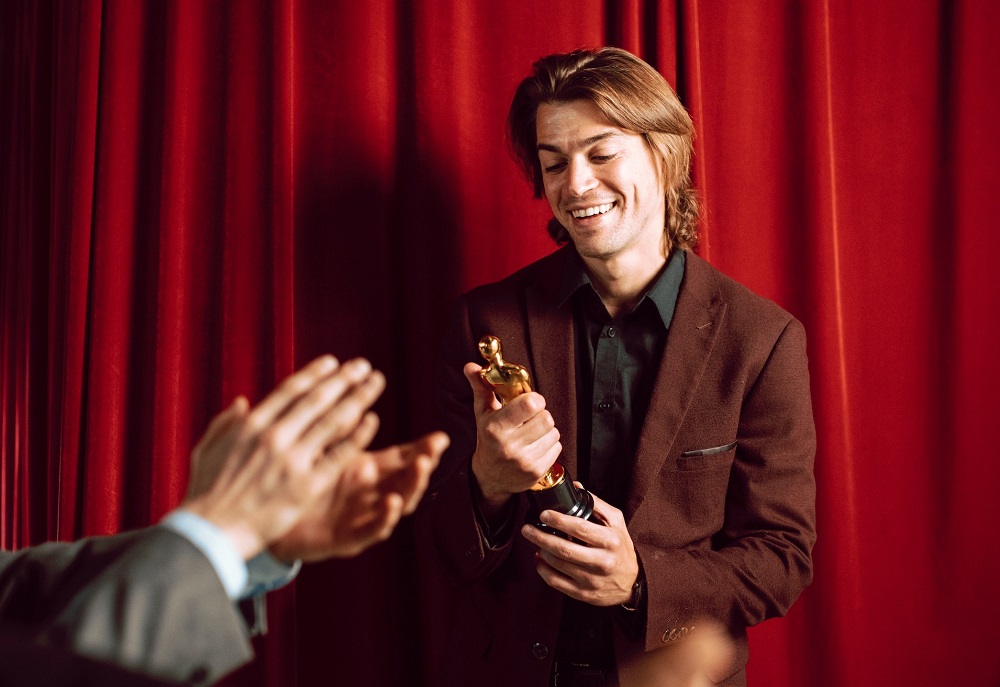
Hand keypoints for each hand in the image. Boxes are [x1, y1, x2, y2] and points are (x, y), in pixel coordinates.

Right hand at [182, 356, 384, 559]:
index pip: (290, 390)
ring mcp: (292, 460)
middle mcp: (274, 436)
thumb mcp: (207, 450)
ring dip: (358, 398)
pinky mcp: (307, 486)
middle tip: (364, 365)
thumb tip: (242, 401)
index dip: (314, 374)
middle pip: (317, 400)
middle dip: (344, 379)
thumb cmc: (205, 494)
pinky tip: (372, 421)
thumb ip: (225, 423)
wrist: (211, 533)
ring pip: (333, 422)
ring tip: (375, 383)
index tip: (333, 362)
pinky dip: (357, 436)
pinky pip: (338, 456)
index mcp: (251, 425)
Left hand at [269, 431, 449, 560]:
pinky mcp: (349, 538)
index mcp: (366, 471)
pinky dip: (385, 517)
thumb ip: (339, 431)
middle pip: (407, 479)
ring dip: (412, 486)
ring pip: (398, 504)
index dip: (422, 449)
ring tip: (421, 467)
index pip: (402, 458)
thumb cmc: (294, 482)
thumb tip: (355, 401)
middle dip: (424, 464)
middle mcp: (371, 494)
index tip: (441, 437)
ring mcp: (362, 516)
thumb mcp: (320, 451)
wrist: (267, 521)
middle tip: (433, 450)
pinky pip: (372, 529)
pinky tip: (392, 502)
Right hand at [464, 363, 560, 509]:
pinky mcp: (536, 472)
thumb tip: (471, 366)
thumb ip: (481, 387)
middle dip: (541, 415)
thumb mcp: (483, 413)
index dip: (535, 399)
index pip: (530, 404)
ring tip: (532, 433)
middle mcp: (509, 445)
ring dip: (546, 431)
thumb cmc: (488, 439)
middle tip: (530, 419)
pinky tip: (535, 446)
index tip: (529, 402)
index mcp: (495, 427)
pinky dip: (549, 444)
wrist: (489, 477)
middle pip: (546, 418)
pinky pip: (557, 448)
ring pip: (554, 433)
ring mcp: (524, 461)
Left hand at [520, 488, 638, 605]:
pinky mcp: (583, 594)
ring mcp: (591, 580)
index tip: (544, 514)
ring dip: (541, 551)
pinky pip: (556, 582)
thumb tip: (576, 487)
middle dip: (541, 537)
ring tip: (534, 540)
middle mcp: (602, 562)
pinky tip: (539, 559)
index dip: (559, 521)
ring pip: (558, 565)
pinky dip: (542, 570)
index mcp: (610, 541)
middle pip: (565, 549)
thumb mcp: (616, 522)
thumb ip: (597, 504)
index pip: (581, 529)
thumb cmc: (620, 547)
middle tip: (527, 528)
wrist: (631, 582)